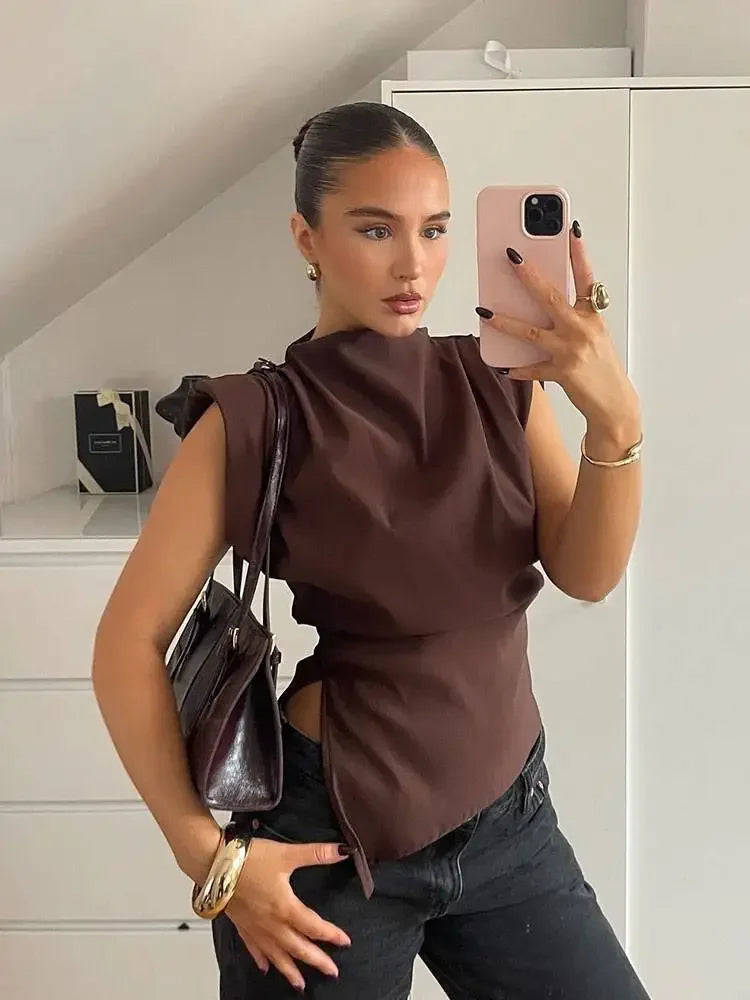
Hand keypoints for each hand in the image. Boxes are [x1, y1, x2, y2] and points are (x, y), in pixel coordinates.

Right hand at [223, 836, 351, 991]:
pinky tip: (265, 968)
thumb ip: (316, 853)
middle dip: (316, 960)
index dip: (331, 934)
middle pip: (298, 947)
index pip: (314, 926)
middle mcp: (272, 924)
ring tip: (300, 984)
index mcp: (285, 907)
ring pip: (276, 955)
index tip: (344, 942)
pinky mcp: (242, 925)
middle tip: (331, 972)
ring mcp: (256, 927)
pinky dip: (261, 959)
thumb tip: (342, 850)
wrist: (216, 864)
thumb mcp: (287, 854)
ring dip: (290, 970)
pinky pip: (253, 948)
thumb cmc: (249, 859)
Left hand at [476, 223, 639, 427]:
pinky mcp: (563, 373)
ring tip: (484, 311)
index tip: (570, 230)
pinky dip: (518, 368)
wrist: (614, 403)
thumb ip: (573, 317)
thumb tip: (543, 300)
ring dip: (505, 321)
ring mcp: (572, 351)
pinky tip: (504, 367)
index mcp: (592, 316)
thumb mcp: (594, 335)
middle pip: (551, 297)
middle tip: (511, 257)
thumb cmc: (601, 366)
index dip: (578, 254)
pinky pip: (533, 369)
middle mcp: (582, 329)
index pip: (586, 279)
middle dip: (529, 275)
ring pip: (531, 332)